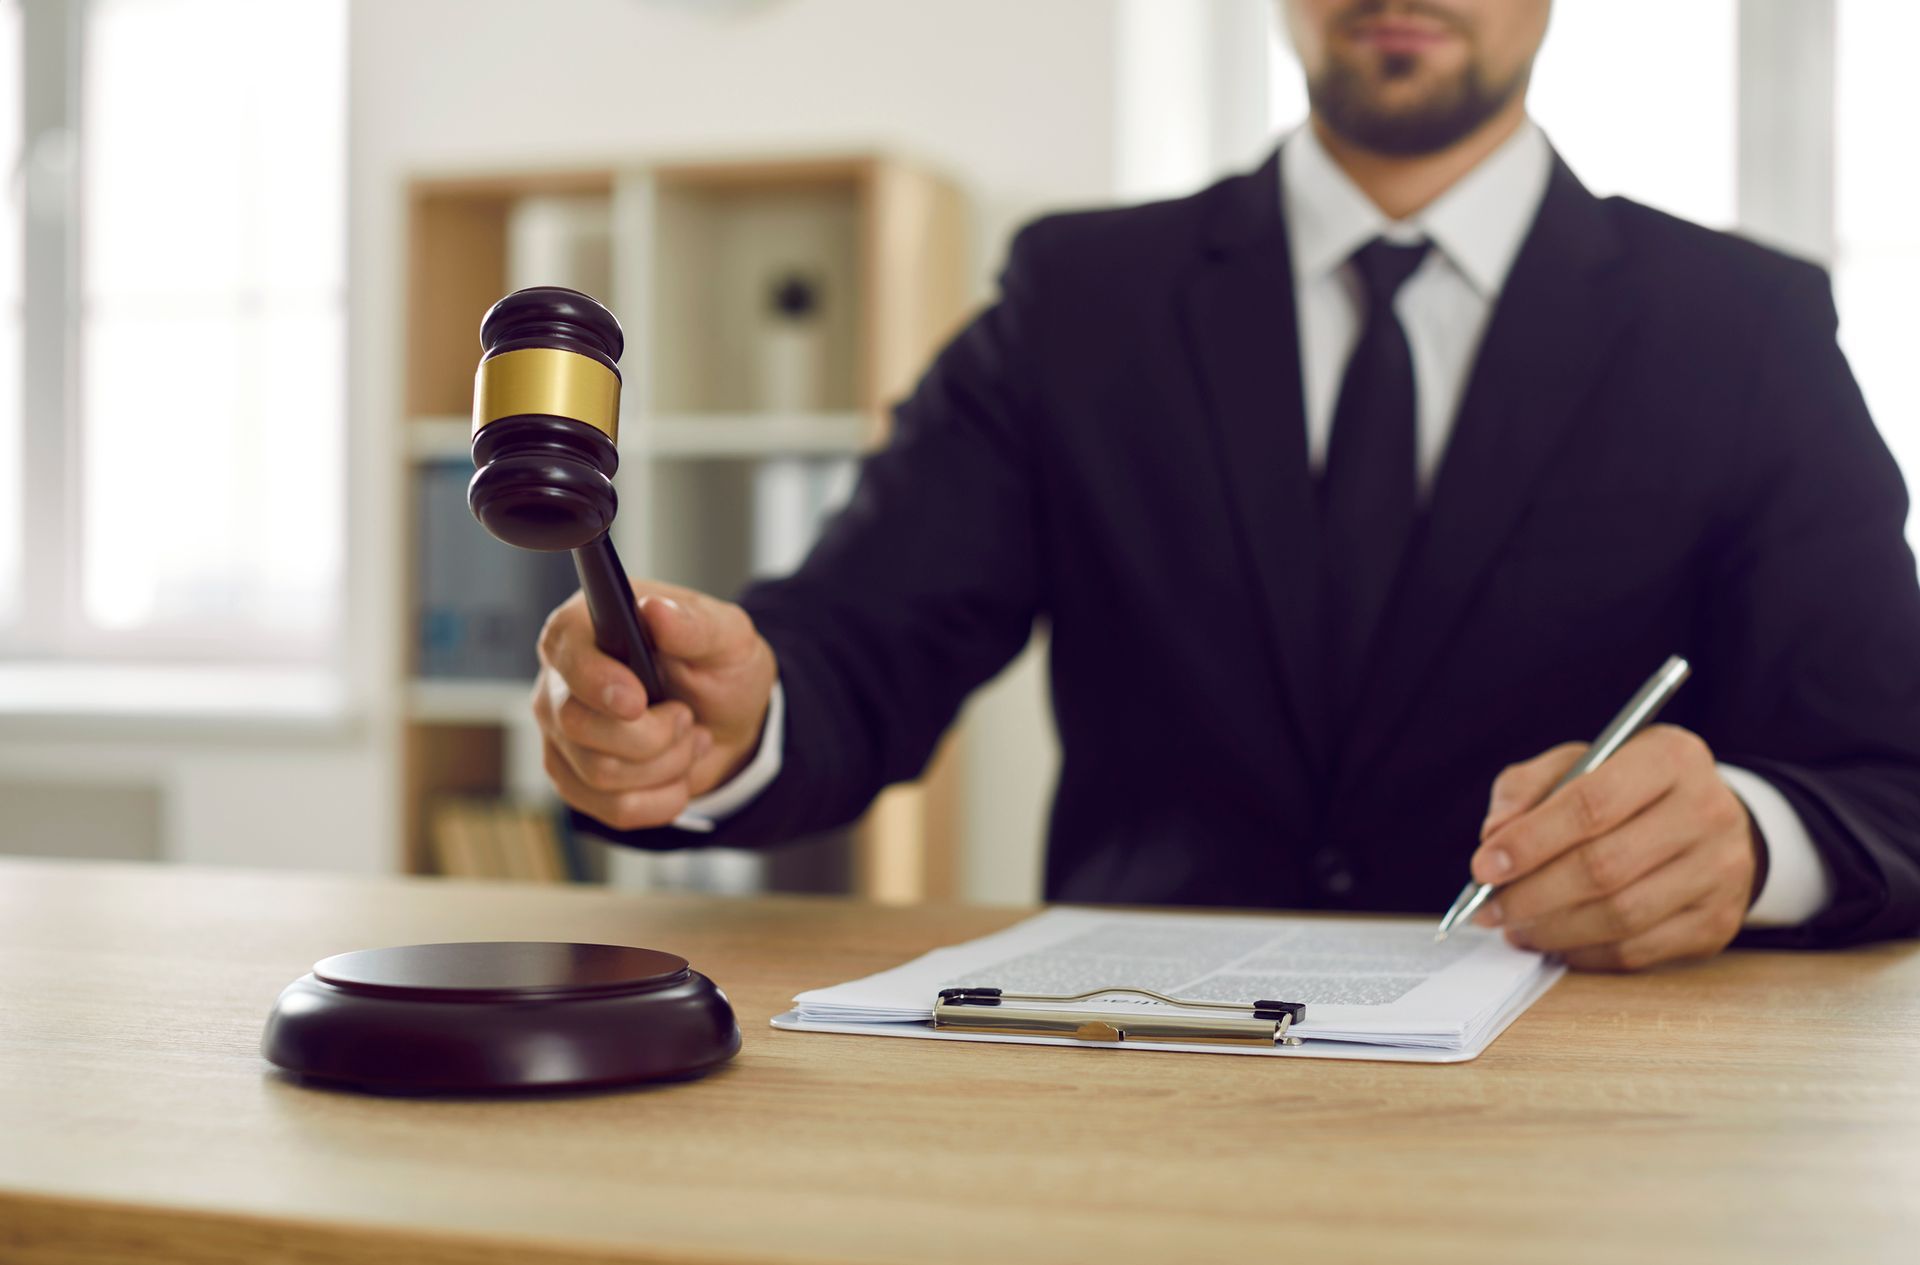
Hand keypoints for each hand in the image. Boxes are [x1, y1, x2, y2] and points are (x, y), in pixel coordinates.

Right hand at [532, 580, 777, 830]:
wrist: (726, 722)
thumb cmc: (719, 669)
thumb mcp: (728, 637)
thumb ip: (696, 624)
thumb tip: (655, 611)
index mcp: (585, 626)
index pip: (565, 652)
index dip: (597, 681)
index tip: (637, 701)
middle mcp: (560, 679)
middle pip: (579, 725)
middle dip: (653, 734)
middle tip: (687, 717)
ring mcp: (560, 734)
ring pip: (600, 773)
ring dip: (667, 765)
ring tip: (689, 739)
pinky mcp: (573, 779)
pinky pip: (612, 809)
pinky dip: (662, 797)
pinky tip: (678, 772)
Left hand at [1469, 725, 1759, 970]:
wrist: (1708, 821)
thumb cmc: (1627, 790)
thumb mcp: (1577, 764)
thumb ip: (1526, 788)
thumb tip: (1493, 837)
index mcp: (1670, 758)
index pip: (1591, 805)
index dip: (1529, 842)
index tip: (1483, 866)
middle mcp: (1707, 812)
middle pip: (1603, 868)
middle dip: (1531, 894)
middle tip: (1488, 908)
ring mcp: (1719, 872)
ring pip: (1619, 917)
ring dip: (1552, 929)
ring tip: (1514, 926)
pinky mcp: (1717, 923)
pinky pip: (1636, 951)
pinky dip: (1582, 952)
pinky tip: (1553, 941)